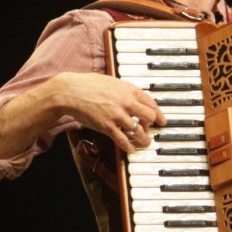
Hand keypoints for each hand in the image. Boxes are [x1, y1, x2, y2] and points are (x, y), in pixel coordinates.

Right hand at [52, 72, 166, 153]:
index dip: (158, 113)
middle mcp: (126, 102)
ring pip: (139, 131)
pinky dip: (129, 146)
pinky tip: (130, 149)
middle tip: (149, 130)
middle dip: (151, 125)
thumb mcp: (111, 82)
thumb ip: (124, 90)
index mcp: (128, 89)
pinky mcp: (107, 126)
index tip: (161, 120)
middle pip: (149, 116)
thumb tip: (133, 97)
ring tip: (144, 143)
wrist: (71, 91)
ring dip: (144, 140)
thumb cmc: (88, 85)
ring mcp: (117, 115)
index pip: (151, 103)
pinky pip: (123, 140)